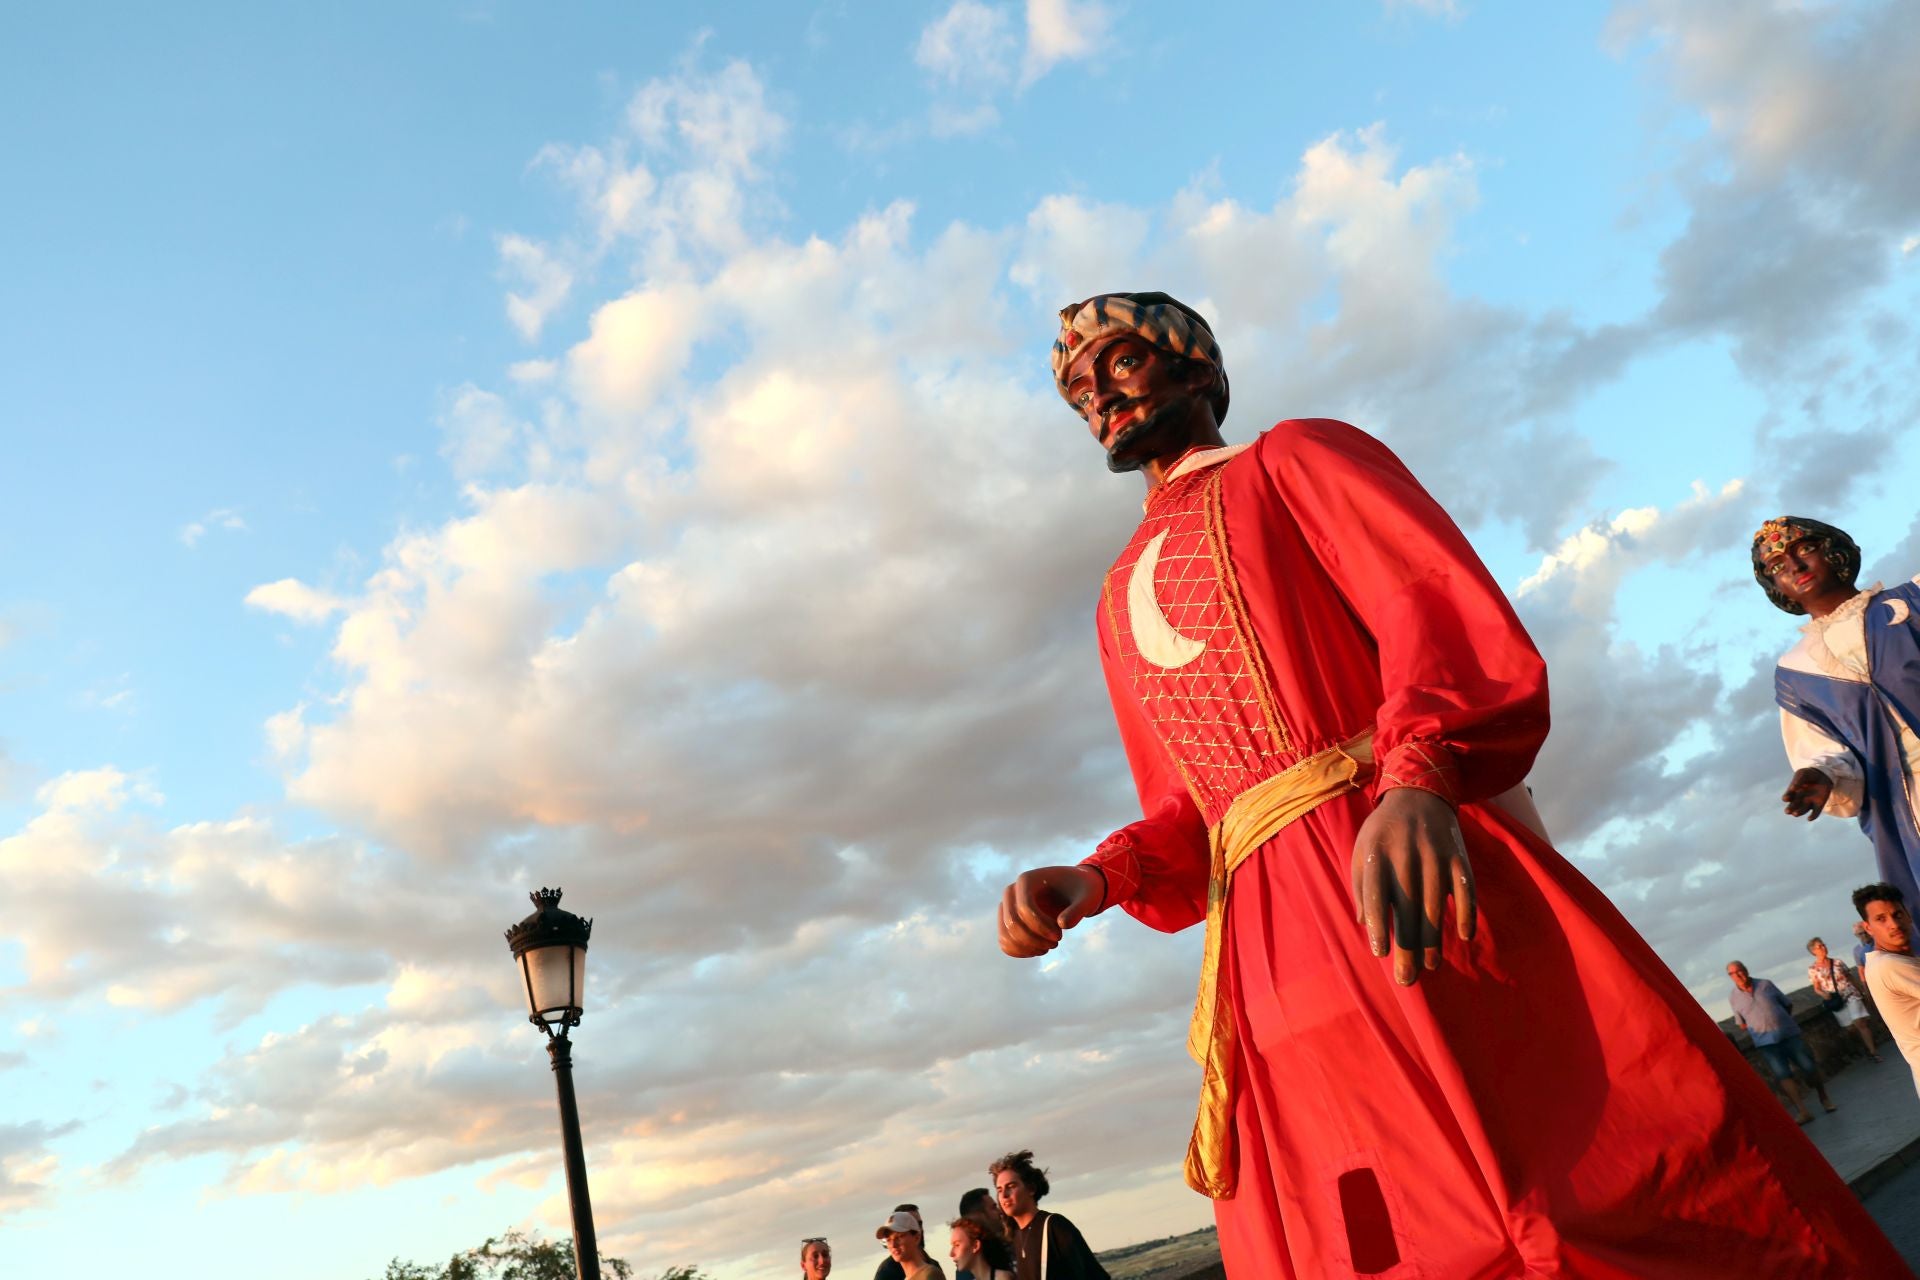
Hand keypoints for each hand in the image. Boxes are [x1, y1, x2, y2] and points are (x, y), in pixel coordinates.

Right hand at [999, 865, 1104, 957]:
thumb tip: (1062, 924)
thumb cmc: (1082, 891)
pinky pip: (1005, 943)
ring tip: (1050, 947)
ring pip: (1006, 936)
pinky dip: (1021, 952)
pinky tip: (1040, 950)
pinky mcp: (1009, 921)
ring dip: (1028, 948)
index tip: (1060, 936)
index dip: (1041, 927)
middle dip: (1034, 939)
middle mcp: (1011, 892)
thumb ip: (1078, 910)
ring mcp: (1008, 908)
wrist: (1075, 890)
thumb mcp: (1088, 897)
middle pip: (1012, 923)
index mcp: (1027, 880)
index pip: (1024, 907)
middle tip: (1056, 943)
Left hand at [1350, 787, 1474, 985]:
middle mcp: (1406, 857)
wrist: (1418, 794)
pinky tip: (1463, 937)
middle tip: (1406, 979)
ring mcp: (1435, 856)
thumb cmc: (1383, 833)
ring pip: (1436, 906)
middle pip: (1407, 909)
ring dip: (1434, 940)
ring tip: (1430, 966)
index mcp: (1376, 856)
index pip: (1375, 896)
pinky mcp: (1459, 857)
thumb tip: (1363, 924)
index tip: (1380, 953)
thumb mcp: (1362, 851)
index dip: (1378, 925)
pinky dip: (1467, 913)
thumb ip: (1360, 886)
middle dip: (1407, 948)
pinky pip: (1466, 889)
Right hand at [1782, 767, 1832, 819]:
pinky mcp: (1819, 805)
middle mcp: (1800, 799)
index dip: (1786, 798)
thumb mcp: (1802, 774)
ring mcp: (1809, 802)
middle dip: (1790, 809)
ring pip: (1802, 810)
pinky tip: (1809, 819)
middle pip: (1793, 806)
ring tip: (1795, 814)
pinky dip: (1813, 816)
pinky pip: (1815, 813)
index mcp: (1793, 792)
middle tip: (1788, 811)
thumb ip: (1798, 781)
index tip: (1786, 798)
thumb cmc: (1810, 774)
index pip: (1788, 797)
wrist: (1823, 775)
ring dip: (1799, 813)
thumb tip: (1793, 789)